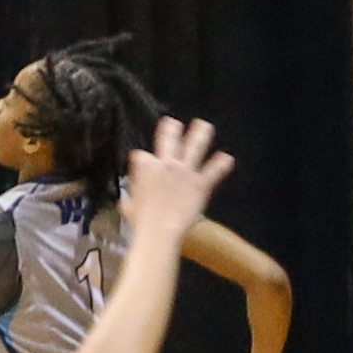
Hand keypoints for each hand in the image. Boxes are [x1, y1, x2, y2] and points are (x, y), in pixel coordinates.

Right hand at [121, 117, 231, 242]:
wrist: (160, 229)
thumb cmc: (142, 220)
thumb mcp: (128, 205)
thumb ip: (130, 197)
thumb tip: (126, 201)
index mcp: (145, 166)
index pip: (141, 155)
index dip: (141, 160)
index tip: (142, 163)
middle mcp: (166, 164)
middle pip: (169, 138)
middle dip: (171, 128)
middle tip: (173, 122)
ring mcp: (185, 172)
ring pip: (194, 147)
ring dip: (199, 135)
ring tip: (204, 125)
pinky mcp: (201, 184)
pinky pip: (213, 170)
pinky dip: (221, 165)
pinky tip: (227, 158)